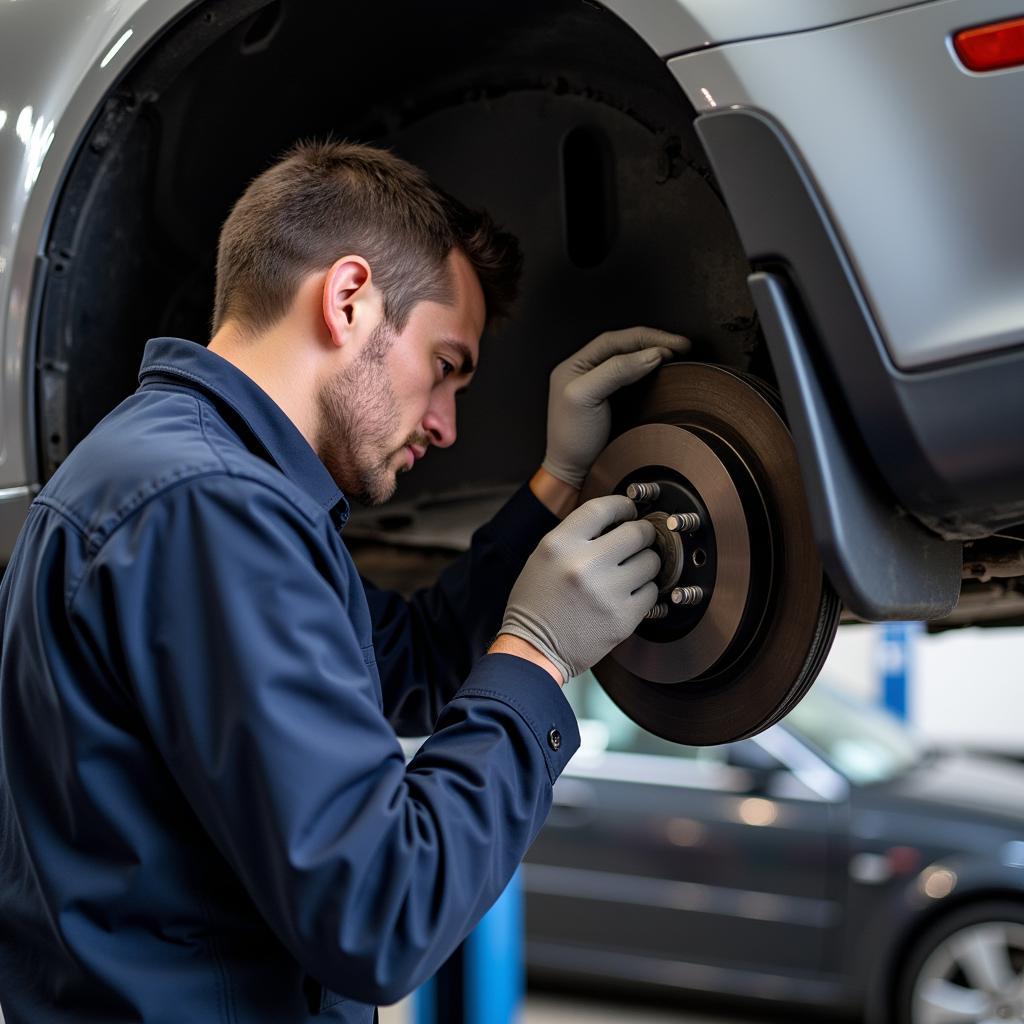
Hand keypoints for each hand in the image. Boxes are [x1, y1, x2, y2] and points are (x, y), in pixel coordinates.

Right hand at [497, 495, 660, 683]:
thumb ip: (575, 536)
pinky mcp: (623, 618)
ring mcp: (606, 592)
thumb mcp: (543, 557)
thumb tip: (616, 520)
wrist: (533, 650)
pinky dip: (645, 591)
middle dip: (642, 534)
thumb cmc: (537, 604)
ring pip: (651, 561)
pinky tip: (629, 594)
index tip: (629, 509)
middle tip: (639, 540)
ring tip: (632, 570)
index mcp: (559, 545)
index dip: (622, 505)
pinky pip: (652, 592)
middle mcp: (584, 565)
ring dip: (646, 563)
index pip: (602, 508)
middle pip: (636, 532)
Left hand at [542, 327, 689, 489]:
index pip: (614, 340)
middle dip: (654, 342)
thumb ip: (615, 371)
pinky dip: (649, 370)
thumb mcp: (586, 396)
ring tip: (676, 353)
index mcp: (574, 365)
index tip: (672, 344)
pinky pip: (632, 376)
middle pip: (624, 346)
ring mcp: (599, 385)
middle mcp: (585, 371)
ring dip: (653, 353)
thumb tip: (650, 354)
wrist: (573, 473)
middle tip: (682, 346)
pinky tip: (662, 370)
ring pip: (629, 359)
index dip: (645, 338)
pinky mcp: (611, 400)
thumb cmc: (572, 440)